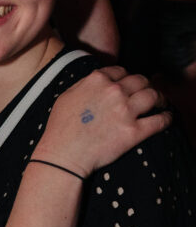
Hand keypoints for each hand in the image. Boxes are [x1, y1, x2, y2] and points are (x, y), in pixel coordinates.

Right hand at [37, 67, 170, 177]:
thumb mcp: (66, 96)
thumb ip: (85, 84)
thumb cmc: (60, 128)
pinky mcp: (134, 132)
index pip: (121, 71)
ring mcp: (125, 111)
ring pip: (153, 96)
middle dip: (145, 85)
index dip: (126, 78)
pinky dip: (166, 118)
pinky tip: (166, 118)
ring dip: (159, 98)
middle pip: (140, 81)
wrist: (63, 154)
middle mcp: (114, 91)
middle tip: (146, 93)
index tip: (128, 85)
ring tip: (160, 103)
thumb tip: (97, 81)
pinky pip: (159, 121)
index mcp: (97, 80)